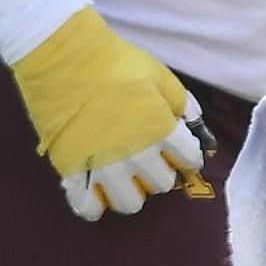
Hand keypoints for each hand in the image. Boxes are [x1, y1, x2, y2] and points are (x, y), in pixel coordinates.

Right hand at [9, 6, 211, 220]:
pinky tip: (99, 189)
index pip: (189, 160)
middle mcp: (136, 153)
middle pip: (161, 184)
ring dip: (133, 192)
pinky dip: (96, 204)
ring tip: (126, 177)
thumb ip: (183, 105)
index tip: (180, 151)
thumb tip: (201, 131)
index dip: (188, 155)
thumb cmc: (117, 63)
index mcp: (161, 129)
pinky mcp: (71, 171)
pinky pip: (88, 207)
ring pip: (129, 203)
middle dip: (161, 172)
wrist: (65, 58)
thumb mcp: (161, 77)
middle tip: (151, 158)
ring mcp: (103, 165)